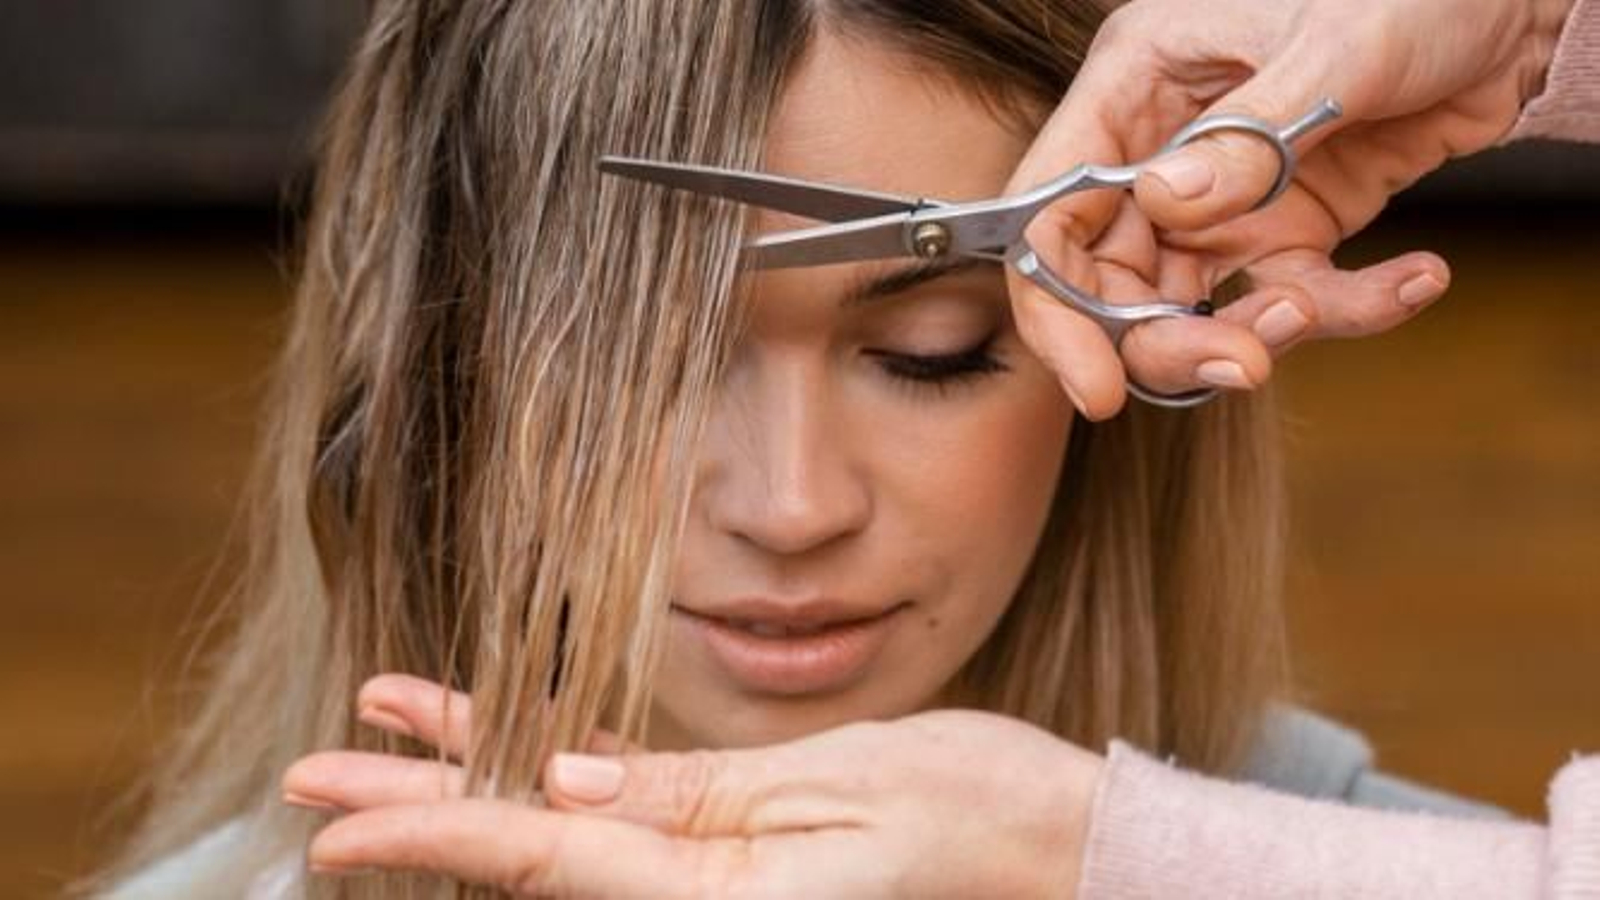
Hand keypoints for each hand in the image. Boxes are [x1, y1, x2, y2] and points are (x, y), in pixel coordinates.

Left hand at [284, 674, 1104, 897]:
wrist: (1046, 839)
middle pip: (522, 851)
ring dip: (466, 777)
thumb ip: (694, 804)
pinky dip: (553, 764)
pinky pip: (620, 805)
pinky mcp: (728, 837)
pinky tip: (509, 735)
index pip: (540, 859)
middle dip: (412, 810)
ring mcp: (706, 872)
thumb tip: (568, 787)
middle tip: (303, 780)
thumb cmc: (971, 816)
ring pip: (555, 827)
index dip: (426, 832)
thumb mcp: (837, 797)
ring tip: (373, 729)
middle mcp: (692, 896)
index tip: (329, 819)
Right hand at [1009, 0, 1576, 417]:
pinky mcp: (1286, 230)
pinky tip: (1415, 277)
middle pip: (1114, 283)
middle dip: (1169, 342)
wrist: (1512, 11)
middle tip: (1246, 365)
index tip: (1100, 388)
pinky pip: (1293, 298)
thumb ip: (1247, 134)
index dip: (1057, 306)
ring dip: (1258, 334)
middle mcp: (1161, 151)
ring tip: (1319, 312)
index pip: (1052, 210)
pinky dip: (1353, 308)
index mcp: (1136, 86)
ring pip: (1194, 311)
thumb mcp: (1337, 48)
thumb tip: (1162, 205)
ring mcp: (1222, 199)